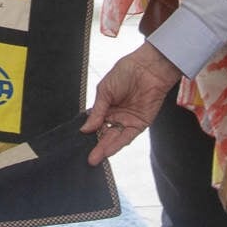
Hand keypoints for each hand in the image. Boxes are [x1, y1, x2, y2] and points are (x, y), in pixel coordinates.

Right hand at [81, 42, 181, 165]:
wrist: (148, 68)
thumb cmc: (125, 72)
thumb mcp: (104, 90)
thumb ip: (97, 111)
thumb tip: (85, 129)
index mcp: (106, 106)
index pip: (95, 124)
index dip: (88, 133)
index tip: (78, 143)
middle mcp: (116, 115)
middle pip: (104, 134)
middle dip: (96, 146)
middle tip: (87, 158)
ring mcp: (128, 120)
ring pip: (115, 138)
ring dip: (105, 148)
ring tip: (94, 158)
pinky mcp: (140, 124)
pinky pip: (128, 136)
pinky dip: (118, 144)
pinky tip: (108, 151)